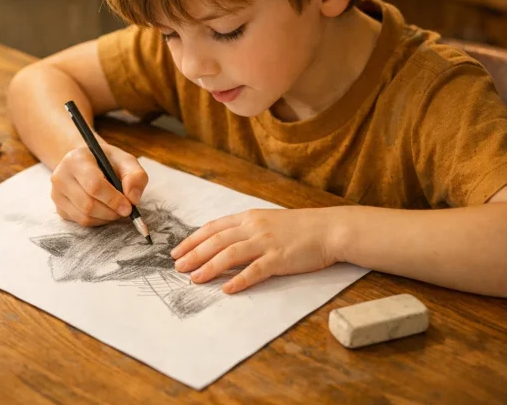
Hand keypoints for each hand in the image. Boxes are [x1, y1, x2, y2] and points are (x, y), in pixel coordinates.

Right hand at [51, 143, 147, 226]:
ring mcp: (57, 193)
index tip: (129, 207)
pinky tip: (105, 211)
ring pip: (84, 216)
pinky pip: (81, 222)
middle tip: (126, 210)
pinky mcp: (59, 207)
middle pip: (88, 204)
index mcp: (76, 159)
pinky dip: (98, 221)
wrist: (89, 163)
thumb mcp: (126, 161)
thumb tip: (133, 199)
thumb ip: (136, 176)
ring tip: (116, 209)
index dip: (113, 199)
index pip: (93, 185)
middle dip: (111, 211)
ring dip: (106, 218)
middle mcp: (61, 175)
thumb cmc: (108, 162)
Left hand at [170, 208, 339, 293]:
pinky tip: (226, 289)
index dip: (193, 239)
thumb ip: (246, 230)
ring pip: (230, 254)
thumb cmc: (300, 228)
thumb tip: (223, 243)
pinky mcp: (279, 258)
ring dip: (210, 267)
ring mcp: (266, 242)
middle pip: (217, 240)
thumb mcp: (268, 221)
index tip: (177, 251)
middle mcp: (254, 227)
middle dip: (194, 254)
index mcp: (249, 217)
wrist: (329, 229)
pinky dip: (239, 280)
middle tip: (177, 267)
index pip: (213, 227)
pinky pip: (255, 271)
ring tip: (194, 279)